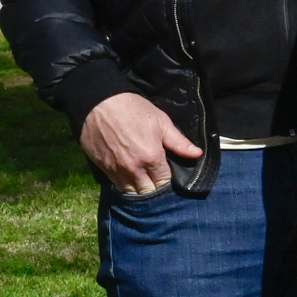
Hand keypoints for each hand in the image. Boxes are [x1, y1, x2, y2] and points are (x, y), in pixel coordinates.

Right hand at [80, 92, 201, 194]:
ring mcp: (116, 170)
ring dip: (139, 190)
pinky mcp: (102, 168)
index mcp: (151, 158)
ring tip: (145, 182)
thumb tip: (198, 154)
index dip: (168, 181)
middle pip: (147, 192)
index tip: (169, 175)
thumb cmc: (134, 110)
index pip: (164, 183)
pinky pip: (116, 185)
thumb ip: (180, 142)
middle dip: (155, 189)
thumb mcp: (162, 122)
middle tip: (157, 180)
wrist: (99, 103)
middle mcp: (133, 169)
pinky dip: (124, 185)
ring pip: (130, 192)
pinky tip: (130, 178)